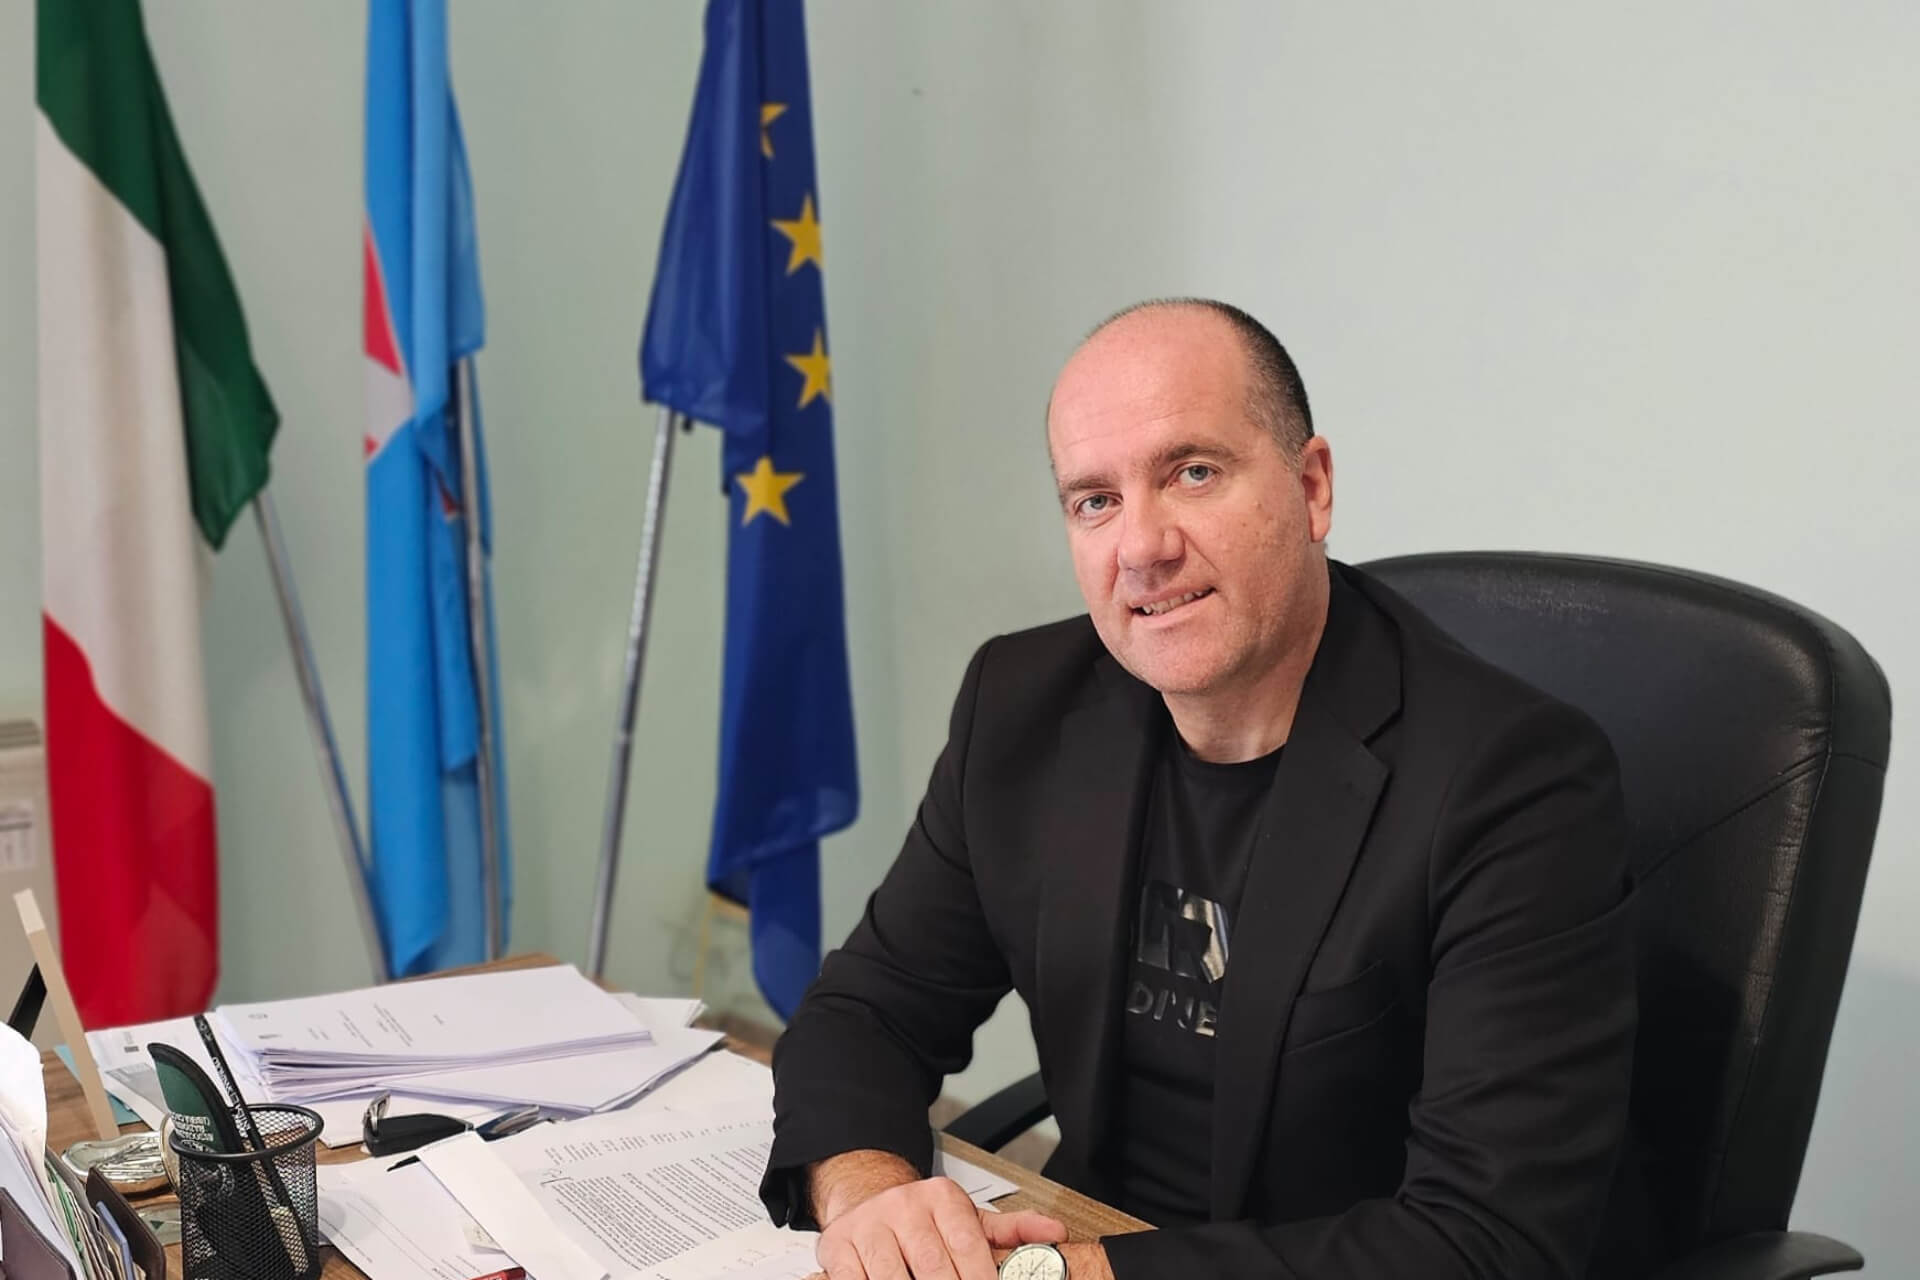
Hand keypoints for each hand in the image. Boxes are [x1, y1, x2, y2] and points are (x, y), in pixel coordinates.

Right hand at [810, 1171, 1066, 1278]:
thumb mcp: (969, 1219)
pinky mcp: (837, 1248)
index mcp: (941, 1197)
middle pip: (932, 1266)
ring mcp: (867, 1226)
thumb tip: (1056, 1233)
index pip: (967, 1245)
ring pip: (892, 1278)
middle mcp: (903, 1206)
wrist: (868, 1201)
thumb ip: (1013, 1231)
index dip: (981, 1279)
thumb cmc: (923, 1220)